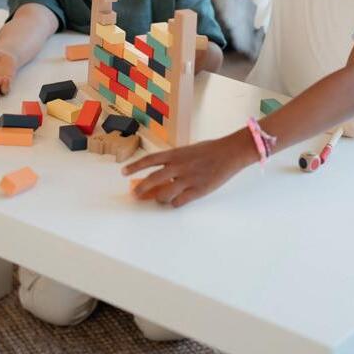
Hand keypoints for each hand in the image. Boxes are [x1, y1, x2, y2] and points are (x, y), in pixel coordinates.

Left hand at [122, 136, 252, 206]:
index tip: (123, 172)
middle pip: (152, 179)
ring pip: (164, 194)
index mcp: (175, 154)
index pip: (149, 160)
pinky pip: (179, 202)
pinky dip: (174, 203)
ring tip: (158, 199)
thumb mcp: (189, 150)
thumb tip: (163, 173)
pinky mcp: (197, 190)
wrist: (230, 153)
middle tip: (135, 194)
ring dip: (158, 199)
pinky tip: (175, 202)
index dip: (134, 166)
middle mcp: (178, 166)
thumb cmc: (210, 150)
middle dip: (141, 188)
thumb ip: (175, 161)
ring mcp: (187, 179)